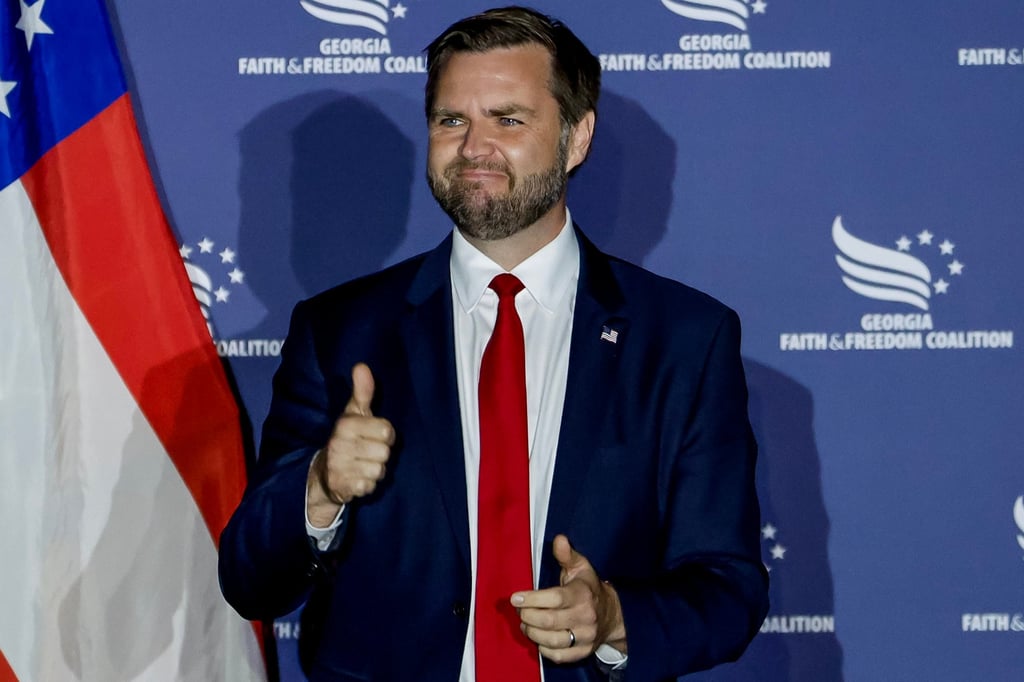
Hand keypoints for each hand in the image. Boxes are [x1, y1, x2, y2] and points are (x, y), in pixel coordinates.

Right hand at [307, 363, 394, 524]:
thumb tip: (361, 366)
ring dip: (375, 470)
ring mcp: (340, 467)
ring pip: (379, 470)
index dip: (385, 435)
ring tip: (362, 465)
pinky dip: (367, 485)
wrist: (322, 473)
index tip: (375, 435)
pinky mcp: (342, 487)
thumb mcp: (353, 414)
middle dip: (380, 454)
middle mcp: (340, 445)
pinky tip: (358, 478)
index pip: (387, 431)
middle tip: (367, 452)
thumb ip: (362, 392)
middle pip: (385, 452)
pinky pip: (370, 487)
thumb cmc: (346, 438)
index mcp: (346, 425)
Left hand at [512, 534, 626, 663]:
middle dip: (528, 616)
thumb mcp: (581, 567)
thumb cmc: (589, 588)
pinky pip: (559, 656)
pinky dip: (543, 649)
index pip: (555, 599)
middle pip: (549, 621)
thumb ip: (567, 554)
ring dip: (532, 632)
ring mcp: (585, 636)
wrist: (612, 615)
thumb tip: (558, 539)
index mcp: (582, 594)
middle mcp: (585, 617)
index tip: (515, 598)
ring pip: (552, 640)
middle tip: (519, 610)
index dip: (532, 599)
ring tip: (525, 623)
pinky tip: (538, 638)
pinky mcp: (583, 651)